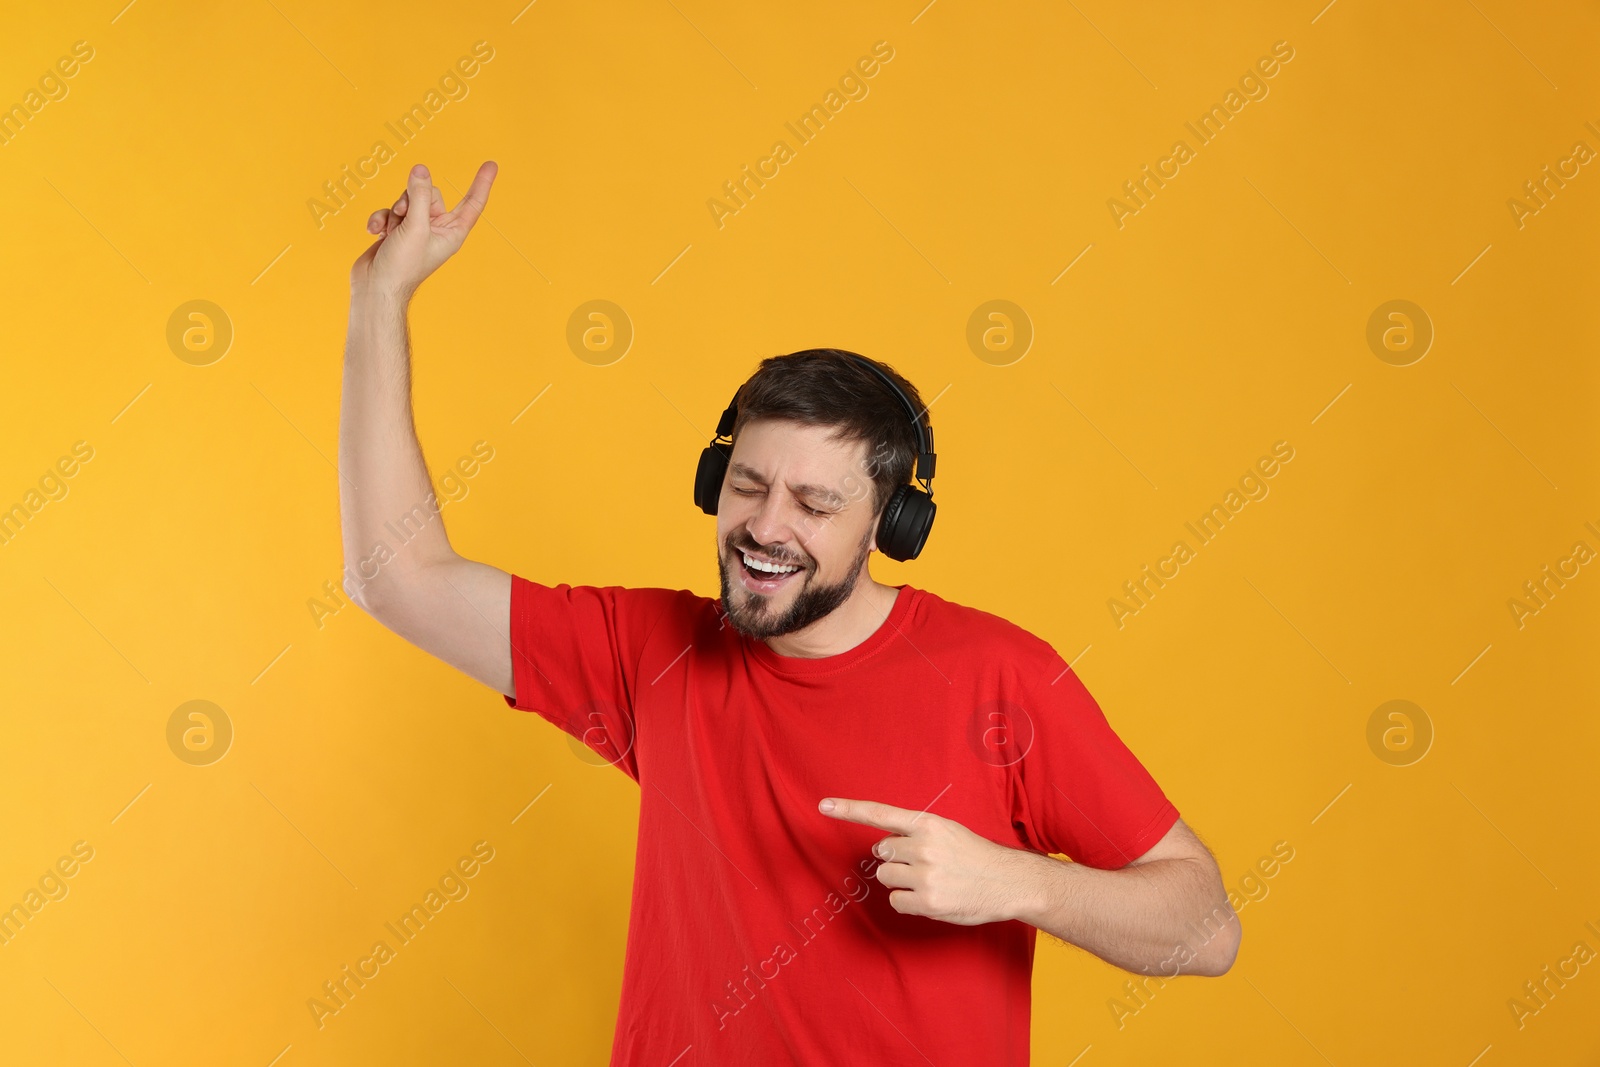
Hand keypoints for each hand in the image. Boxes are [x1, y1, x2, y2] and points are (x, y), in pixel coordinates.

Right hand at [350, 160, 497, 299]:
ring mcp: (416, 230)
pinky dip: (381, 218)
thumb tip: (420, 169)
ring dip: (394, 211)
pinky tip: (375, 231)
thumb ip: (418, 195)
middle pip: (430, 193)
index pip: (472, 203)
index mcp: (452, 232)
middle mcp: (437, 230)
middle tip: (403, 214)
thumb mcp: (415, 226)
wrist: (375, 288)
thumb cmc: (402, 266)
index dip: (481, 183)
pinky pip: (390, 211)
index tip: (492, 164)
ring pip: (407, 200)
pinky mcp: (396, 231)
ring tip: (390, 230)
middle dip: (412, 198)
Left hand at [818, 796, 1036, 925]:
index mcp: (928, 824)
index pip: (881, 813)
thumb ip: (914, 833)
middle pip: (882, 853)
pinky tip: (931, 898)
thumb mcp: (947, 831)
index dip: (849, 810)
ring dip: (901, 881)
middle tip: (924, 865)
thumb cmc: (974, 856)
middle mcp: (923, 846)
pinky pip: (896, 901)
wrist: (1007, 882)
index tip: (823, 806)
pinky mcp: (927, 902)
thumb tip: (881, 845)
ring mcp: (924, 875)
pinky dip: (908, 903)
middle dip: (896, 859)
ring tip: (931, 881)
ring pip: (886, 877)